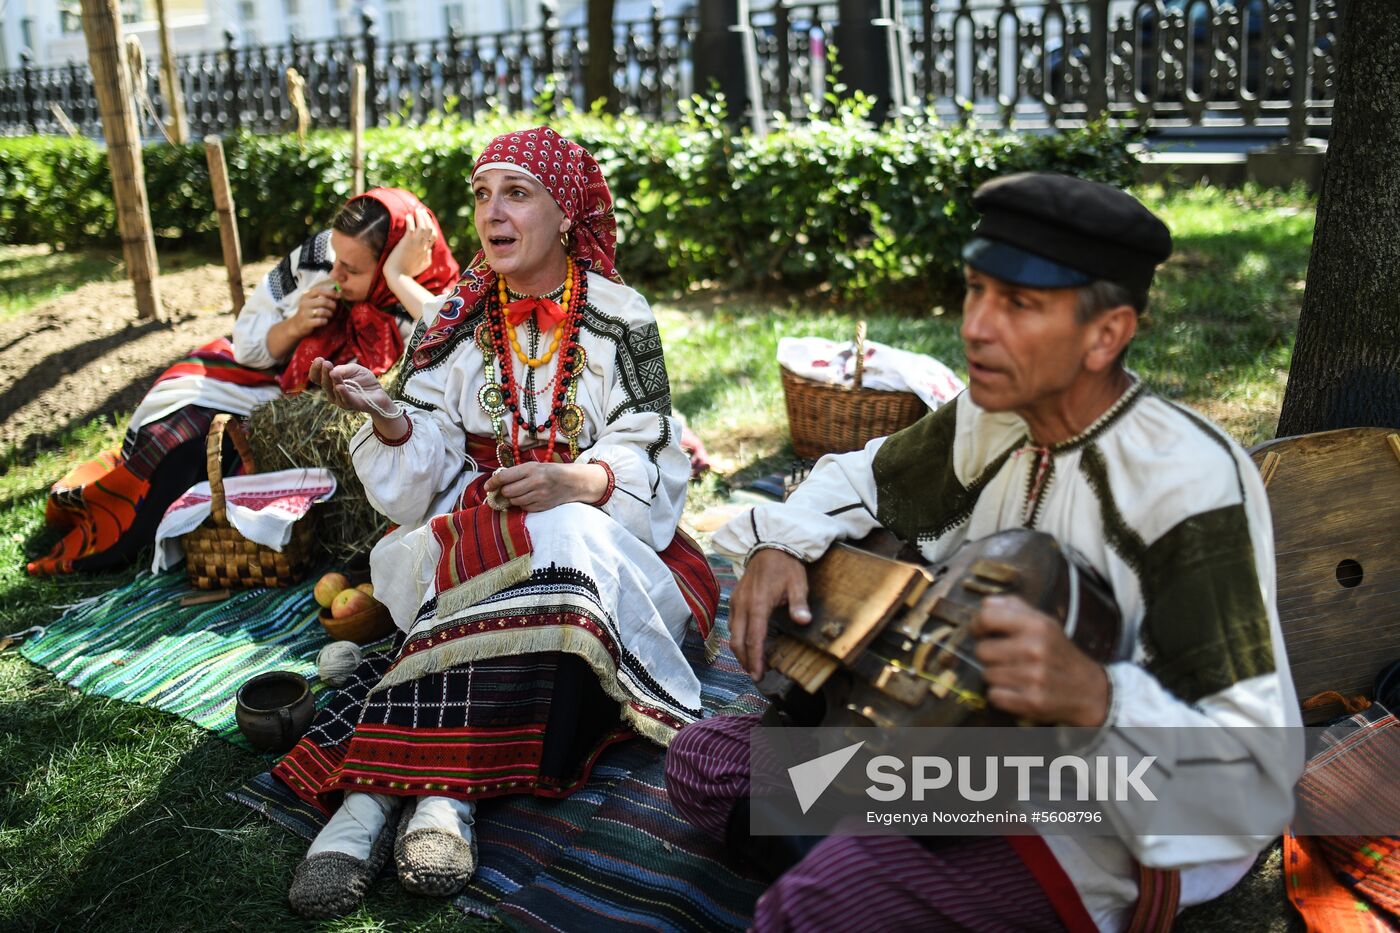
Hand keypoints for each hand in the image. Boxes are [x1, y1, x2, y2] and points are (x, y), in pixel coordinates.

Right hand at [292, 285, 338, 336]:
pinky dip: (325, 321)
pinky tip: (324, 321)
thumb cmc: (309, 312)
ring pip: (323, 311)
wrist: (297, 325)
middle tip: (334, 309)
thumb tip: (339, 293)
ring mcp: (305, 313)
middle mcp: (304, 303)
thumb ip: (322, 297)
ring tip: (329, 315)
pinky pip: (320, 321)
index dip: (331, 292)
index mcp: (306, 296)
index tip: (339, 296)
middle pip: (323, 301)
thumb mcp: (312, 302)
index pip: (320, 290)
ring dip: (330, 314)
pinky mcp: (306, 323)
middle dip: (332, 305)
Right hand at [308, 357, 395, 415]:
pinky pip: (345, 399)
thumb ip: (343, 369)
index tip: (319, 359)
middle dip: (324, 373)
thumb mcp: (354, 369)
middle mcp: (332, 393)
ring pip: (333, 390)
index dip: (315, 369)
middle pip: (324, 383)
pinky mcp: (352, 405)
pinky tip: (339, 386)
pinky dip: (342, 393)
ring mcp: (341, 400)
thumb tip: (332, 371)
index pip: (317, 377)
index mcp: (330, 383)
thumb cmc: (364, 380)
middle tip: (326, 363)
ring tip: (333, 372)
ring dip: (333, 380)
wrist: (378, 393)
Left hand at [384, 207, 435, 280]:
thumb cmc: (407, 273)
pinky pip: (411, 228)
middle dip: (427, 218)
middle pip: (430, 229)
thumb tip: (429, 251)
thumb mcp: (422, 266)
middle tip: (421, 211)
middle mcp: (423, 246)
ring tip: (416, 210)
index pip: (433, 236)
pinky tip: (408, 216)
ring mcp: (415, 244)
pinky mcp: (407, 243)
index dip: (431, 226)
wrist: (398, 277)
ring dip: (420, 217)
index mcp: (426, 251)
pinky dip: (410, 221)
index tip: (427, 220)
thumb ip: (427, 257)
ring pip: (423, 227)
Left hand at [483, 462, 605, 511]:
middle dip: (505, 491)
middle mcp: (535, 482)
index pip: (505, 477)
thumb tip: (497, 482)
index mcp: (531, 469)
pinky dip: (523, 504)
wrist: (573, 482)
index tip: (487, 487)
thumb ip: (517, 473)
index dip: (493, 483)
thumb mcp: (535, 466)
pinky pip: (524, 508)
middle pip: (508, 492)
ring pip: (515, 501)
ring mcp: (539, 495)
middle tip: (508, 489)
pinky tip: (530, 498)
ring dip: (514, 499)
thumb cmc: (550, 472)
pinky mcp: (543, 506)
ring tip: (521, 493)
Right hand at [728, 548, 810, 679]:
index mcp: (758, 604)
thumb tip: (803, 621)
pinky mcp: (734, 598)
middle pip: (738, 640)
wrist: (769, 546)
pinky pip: (732, 623)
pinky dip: (738, 638)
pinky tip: (747, 643)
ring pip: (732, 633)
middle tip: (755, 675)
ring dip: (740, 650)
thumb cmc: (785, 566)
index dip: (756, 659)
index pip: (754, 638)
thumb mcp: (798, 583)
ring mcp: (736, 601)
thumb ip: (799, 603)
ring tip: (752, 663)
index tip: (758, 674)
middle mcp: (742, 605)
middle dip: (745, 660)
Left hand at [970, 595, 1109, 726]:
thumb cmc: (1058, 652)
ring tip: (1014, 673)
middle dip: (988, 654)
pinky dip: (1001, 695)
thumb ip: (1014, 607)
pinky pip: (994, 696)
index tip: (980, 631)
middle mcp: (1035, 649)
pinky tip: (1016, 689)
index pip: (987, 618)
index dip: (977, 625)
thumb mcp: (1044, 622)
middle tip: (1003, 656)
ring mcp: (1034, 677)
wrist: (1088, 689)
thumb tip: (984, 603)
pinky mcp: (1031, 702)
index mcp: (1037, 625)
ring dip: (995, 675)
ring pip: (986, 674)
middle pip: (981, 650)